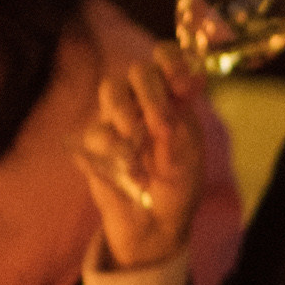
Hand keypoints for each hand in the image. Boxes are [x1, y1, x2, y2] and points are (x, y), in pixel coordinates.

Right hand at [77, 44, 205, 266]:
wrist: (155, 225)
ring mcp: (116, 121)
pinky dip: (114, 149)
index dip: (170, 61)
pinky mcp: (94, 145)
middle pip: (137, 71)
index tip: (180, 84)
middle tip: (161, 125)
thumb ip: (183, 118)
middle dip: (151, 93)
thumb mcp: (189, 154)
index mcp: (171, 100)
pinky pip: (95, 131)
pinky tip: (131, 172)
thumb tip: (190, 82)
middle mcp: (142, 103)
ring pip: (110, 90)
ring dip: (127, 112)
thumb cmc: (178, 187)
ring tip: (139, 142)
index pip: (165, 58)